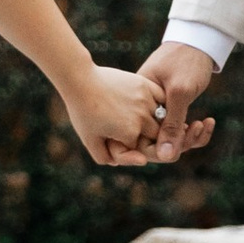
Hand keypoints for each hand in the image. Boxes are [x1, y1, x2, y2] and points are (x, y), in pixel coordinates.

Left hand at [67, 58, 209, 168]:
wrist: (81, 80)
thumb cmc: (83, 112)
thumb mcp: (90, 141)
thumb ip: (107, 158)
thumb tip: (131, 162)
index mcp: (130, 133)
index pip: (141, 149)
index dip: (131, 147)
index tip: (119, 140)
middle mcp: (142, 117)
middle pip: (156, 134)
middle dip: (147, 135)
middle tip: (134, 129)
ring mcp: (145, 99)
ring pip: (162, 117)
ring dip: (155, 120)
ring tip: (143, 117)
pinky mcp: (145, 84)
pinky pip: (162, 98)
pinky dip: (160, 104)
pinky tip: (150, 105)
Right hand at [131, 39, 219, 167]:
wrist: (200, 38)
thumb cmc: (186, 60)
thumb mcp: (180, 92)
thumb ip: (171, 124)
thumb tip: (165, 156)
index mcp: (138, 101)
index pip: (140, 139)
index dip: (159, 149)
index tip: (182, 143)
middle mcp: (144, 107)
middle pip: (155, 141)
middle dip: (179, 141)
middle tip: (197, 128)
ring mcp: (157, 108)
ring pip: (169, 136)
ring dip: (190, 136)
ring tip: (204, 124)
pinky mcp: (170, 107)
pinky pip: (179, 128)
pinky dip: (195, 130)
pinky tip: (208, 121)